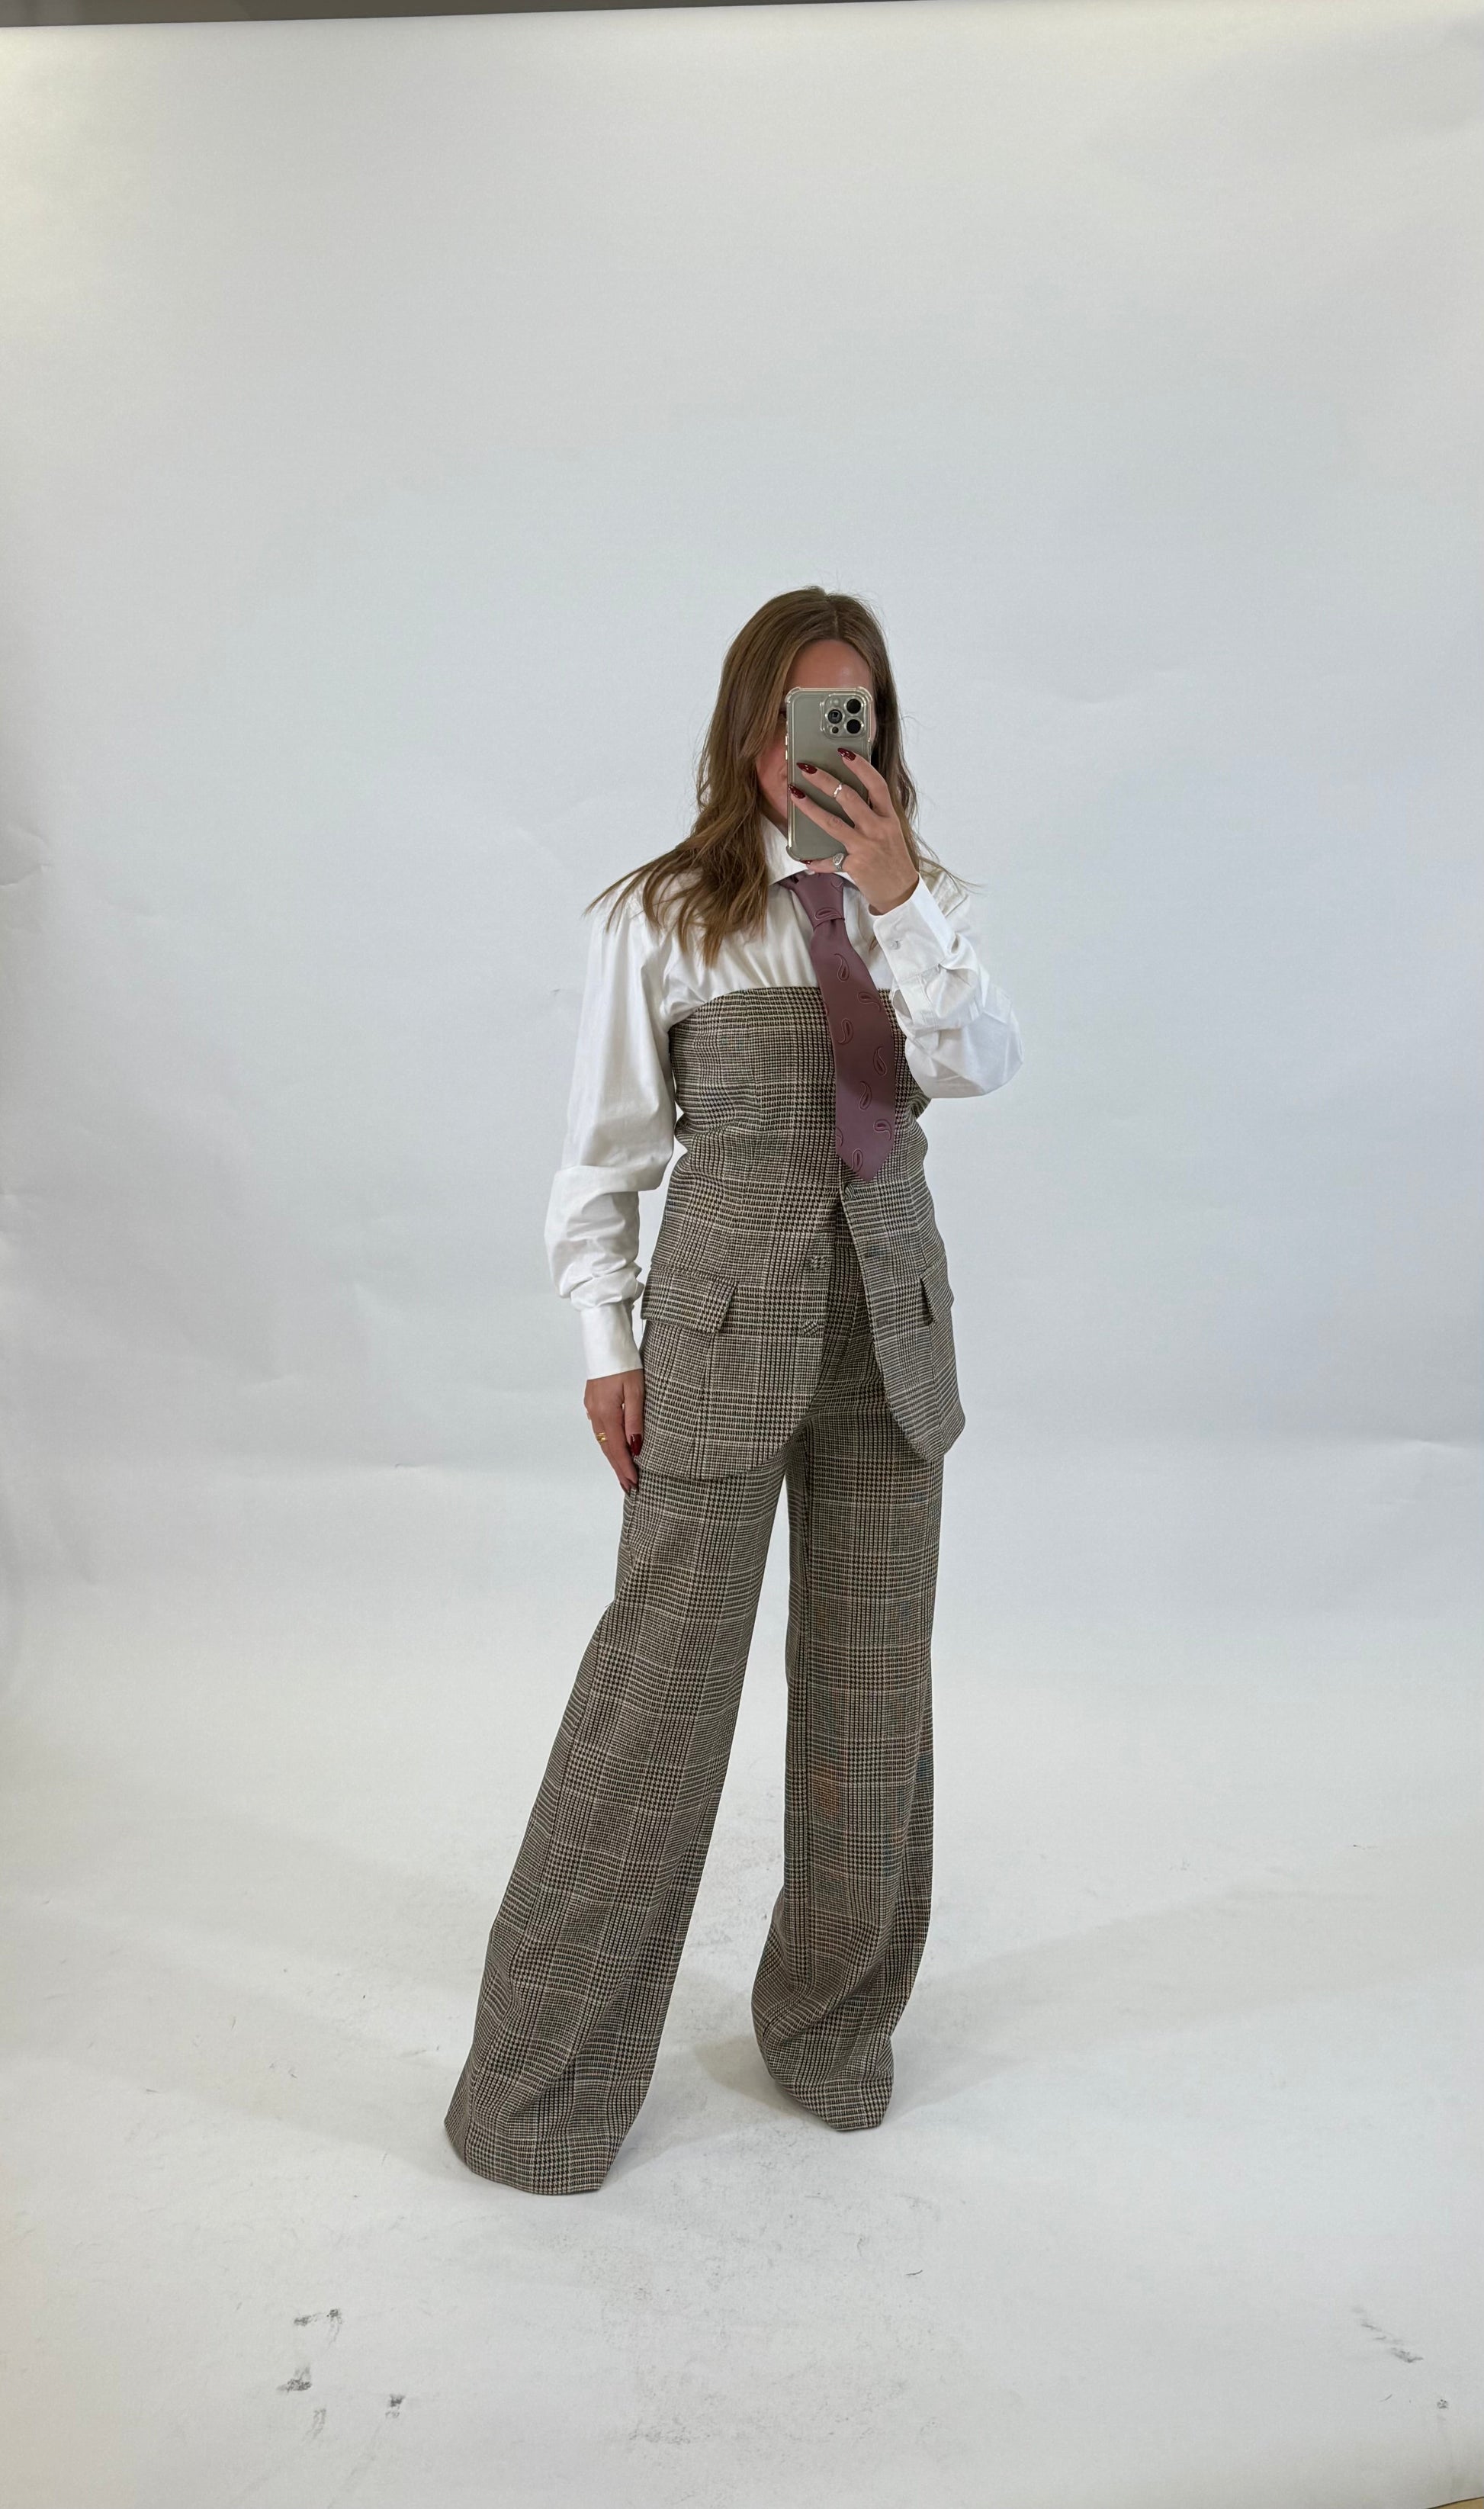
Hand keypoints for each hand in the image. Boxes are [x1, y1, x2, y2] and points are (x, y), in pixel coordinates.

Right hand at [584, 1368, 644, 1490]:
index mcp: (607, 1413)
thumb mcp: (636, 1391)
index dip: (625, 1468)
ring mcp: (591, 1408)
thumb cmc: (625, 1362)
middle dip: (619, 1469)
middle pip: (607, 1448)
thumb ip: (635, 1421)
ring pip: (602, 1439)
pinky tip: (614, 1448)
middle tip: (629, 1487)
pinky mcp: (592, 1401)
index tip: (634, 1483)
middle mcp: (595, 1414)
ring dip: (613, 1457)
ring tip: (623, 1473)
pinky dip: (608, 1443)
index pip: (617, 1449)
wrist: (606, 1342)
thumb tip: (635, 1448)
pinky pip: (600, 1429)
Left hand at [789, 751, 919, 913]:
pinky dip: (815, 860)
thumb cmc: (892, 859)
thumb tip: (846, 795)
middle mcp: (878, 829)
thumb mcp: (890, 831)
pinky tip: (803, 855)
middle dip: (825, 780)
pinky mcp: (854, 865)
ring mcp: (865, 847)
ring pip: (832, 823)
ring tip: (795, 795)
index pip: (876, 785)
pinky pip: (829, 860)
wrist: (900, 891)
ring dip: (810, 807)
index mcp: (888, 817)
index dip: (861, 766)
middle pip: (849, 798)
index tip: (844, 752)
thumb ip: (873, 813)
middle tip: (807, 768)